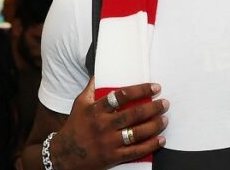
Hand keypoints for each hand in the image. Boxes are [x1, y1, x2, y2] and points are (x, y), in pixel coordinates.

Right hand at [51, 82, 168, 169]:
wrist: (63, 155)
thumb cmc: (74, 126)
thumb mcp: (80, 103)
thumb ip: (91, 88)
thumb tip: (99, 72)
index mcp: (96, 110)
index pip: (121, 96)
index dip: (140, 90)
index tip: (155, 87)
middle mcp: (103, 125)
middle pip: (134, 114)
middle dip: (153, 107)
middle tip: (165, 103)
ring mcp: (108, 142)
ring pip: (137, 132)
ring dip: (154, 125)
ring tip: (165, 119)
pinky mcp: (112, 157)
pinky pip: (135, 151)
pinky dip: (150, 145)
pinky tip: (161, 139)